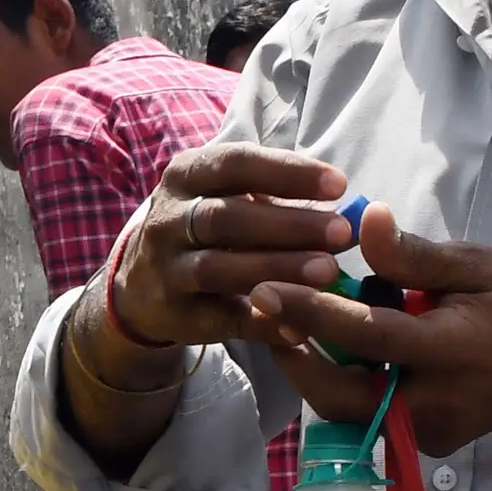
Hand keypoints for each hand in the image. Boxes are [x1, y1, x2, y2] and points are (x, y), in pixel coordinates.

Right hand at [98, 145, 359, 349]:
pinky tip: (301, 327)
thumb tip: (351, 212)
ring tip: (328, 273)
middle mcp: (168, 219)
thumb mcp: (225, 197)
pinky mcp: (174, 315)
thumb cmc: (206, 230)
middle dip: (289, 224)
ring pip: (217, 267)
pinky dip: (262, 322)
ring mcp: (165, 268)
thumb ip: (276, 199)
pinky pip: (221, 319)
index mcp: (186, 176)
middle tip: (342, 233)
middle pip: (227, 216)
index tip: (340, 185)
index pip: (236, 163)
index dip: (287, 172)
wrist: (140, 286)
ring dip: (275, 269)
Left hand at [250, 207, 491, 458]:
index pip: (365, 334)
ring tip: (289, 320)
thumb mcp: (481, 264)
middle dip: (294, 357)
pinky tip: (335, 341)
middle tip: (264, 311)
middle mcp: (435, 402)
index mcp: (451, 351)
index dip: (309, 312)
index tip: (263, 288)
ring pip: (347, 409)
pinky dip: (346, 378)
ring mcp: (430, 431)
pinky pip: (369, 412)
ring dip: (314, 367)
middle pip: (338, 394)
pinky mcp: (426, 441)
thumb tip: (362, 220)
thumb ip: (415, 255)